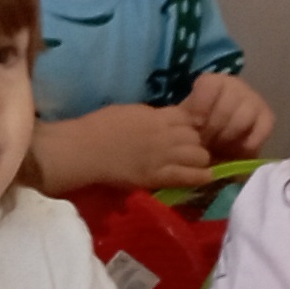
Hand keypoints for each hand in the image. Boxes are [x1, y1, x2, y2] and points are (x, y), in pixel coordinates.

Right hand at [66, 103, 219, 194]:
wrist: (84, 150)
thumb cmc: (99, 127)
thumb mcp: (130, 111)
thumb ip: (151, 116)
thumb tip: (164, 120)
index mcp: (157, 116)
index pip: (188, 117)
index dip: (189, 124)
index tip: (184, 130)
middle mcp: (165, 135)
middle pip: (196, 136)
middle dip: (194, 141)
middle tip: (185, 148)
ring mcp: (163, 157)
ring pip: (199, 155)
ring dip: (197, 158)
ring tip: (190, 163)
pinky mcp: (158, 177)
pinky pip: (189, 177)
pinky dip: (201, 176)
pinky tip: (205, 176)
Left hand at [182, 73, 274, 157]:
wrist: (216, 142)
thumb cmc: (197, 130)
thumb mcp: (187, 125)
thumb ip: (186, 124)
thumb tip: (190, 131)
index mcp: (212, 82)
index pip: (208, 86)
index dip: (200, 109)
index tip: (194, 128)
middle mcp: (236, 86)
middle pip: (225, 107)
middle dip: (213, 130)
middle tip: (205, 145)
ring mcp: (254, 100)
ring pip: (243, 119)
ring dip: (229, 138)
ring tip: (219, 150)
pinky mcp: (267, 117)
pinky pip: (261, 130)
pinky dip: (247, 145)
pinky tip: (237, 152)